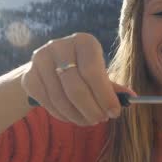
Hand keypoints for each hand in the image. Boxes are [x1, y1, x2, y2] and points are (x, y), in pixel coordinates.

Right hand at [20, 32, 135, 125]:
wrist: (49, 66)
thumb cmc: (83, 70)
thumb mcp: (99, 73)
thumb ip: (112, 86)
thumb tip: (132, 98)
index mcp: (83, 41)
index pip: (93, 71)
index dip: (104, 95)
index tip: (114, 113)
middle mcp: (59, 46)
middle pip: (75, 87)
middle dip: (91, 109)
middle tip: (100, 120)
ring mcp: (40, 60)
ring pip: (60, 99)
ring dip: (77, 116)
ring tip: (89, 121)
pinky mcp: (29, 76)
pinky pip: (47, 103)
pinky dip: (62, 115)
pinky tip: (72, 117)